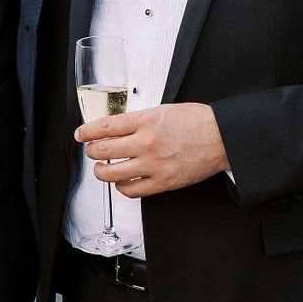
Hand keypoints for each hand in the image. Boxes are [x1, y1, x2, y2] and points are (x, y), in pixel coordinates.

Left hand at [75, 102, 227, 196]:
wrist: (222, 137)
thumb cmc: (197, 122)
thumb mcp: (163, 110)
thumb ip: (138, 120)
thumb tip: (116, 128)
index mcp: (146, 121)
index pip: (105, 127)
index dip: (87, 132)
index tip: (81, 135)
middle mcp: (147, 143)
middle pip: (103, 150)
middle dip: (91, 151)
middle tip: (91, 150)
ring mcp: (154, 165)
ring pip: (112, 174)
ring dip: (101, 172)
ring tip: (101, 168)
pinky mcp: (163, 182)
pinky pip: (132, 190)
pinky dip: (122, 187)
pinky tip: (122, 181)